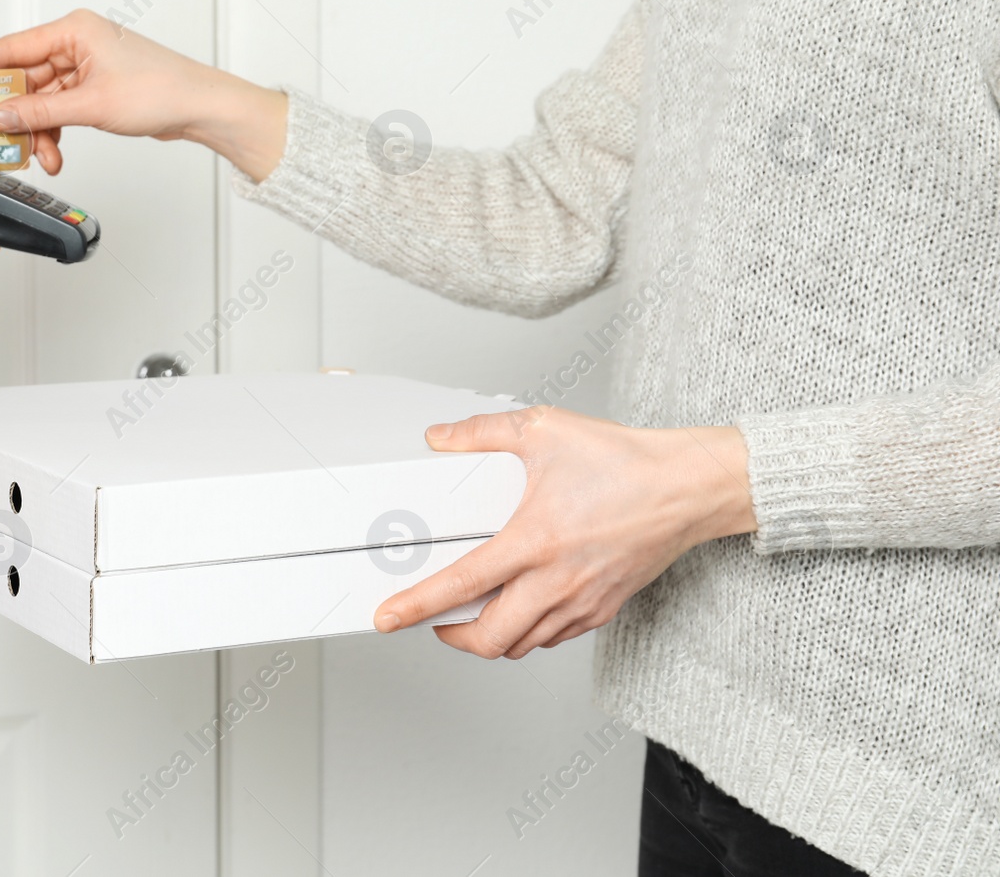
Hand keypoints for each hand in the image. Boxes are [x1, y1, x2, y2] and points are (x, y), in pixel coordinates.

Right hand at [0, 9, 288, 180]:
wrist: (199, 107)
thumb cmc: (159, 91)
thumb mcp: (91, 105)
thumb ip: (41, 111)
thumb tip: (1, 115)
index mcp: (73, 30)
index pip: (11, 47)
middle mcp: (76, 43)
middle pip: (24, 77)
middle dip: (13, 112)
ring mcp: (85, 66)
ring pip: (42, 100)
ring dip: (38, 131)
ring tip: (41, 158)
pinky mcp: (95, 88)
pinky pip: (60, 110)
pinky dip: (55, 132)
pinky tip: (55, 155)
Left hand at [373, 407, 756, 658]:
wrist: (688, 487)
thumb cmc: (625, 461)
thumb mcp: (544, 430)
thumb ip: (482, 432)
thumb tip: (440, 437)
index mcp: (535, 540)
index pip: (462, 585)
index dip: (418, 606)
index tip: (388, 616)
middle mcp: (556, 581)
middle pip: (488, 638)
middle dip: (451, 637)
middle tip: (433, 620)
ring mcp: (581, 601)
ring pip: (521, 645)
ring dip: (489, 638)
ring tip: (472, 614)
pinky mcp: (602, 609)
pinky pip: (553, 638)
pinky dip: (527, 633)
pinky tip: (519, 608)